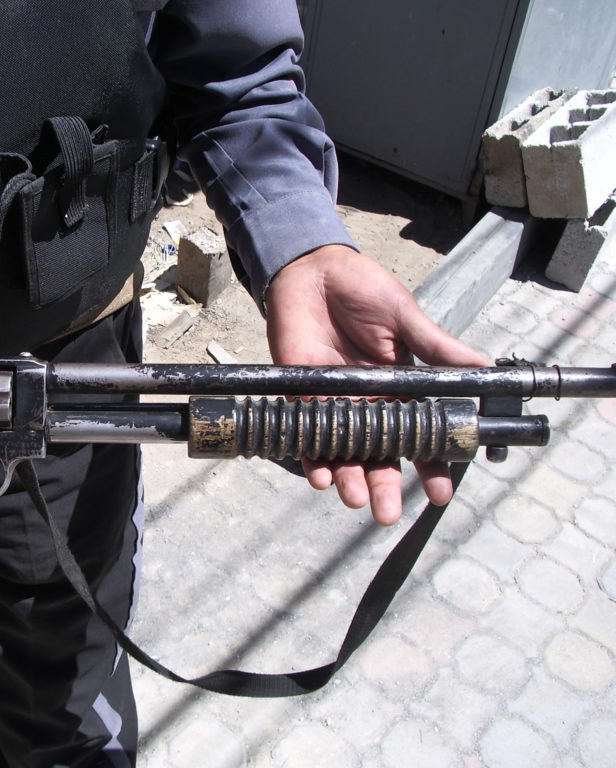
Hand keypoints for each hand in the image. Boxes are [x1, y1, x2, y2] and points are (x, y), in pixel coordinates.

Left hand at [265, 245, 489, 524]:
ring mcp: (335, 404)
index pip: (419, 435)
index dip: (431, 464)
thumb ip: (437, 347)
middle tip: (388, 513)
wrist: (312, 271)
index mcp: (400, 389)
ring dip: (349, 479)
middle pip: (378, 455)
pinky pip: (307, 435)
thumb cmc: (363, 290)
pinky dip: (313, 457)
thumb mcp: (406, 316)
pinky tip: (321, 476)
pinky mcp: (302, 397)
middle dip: (385, 487)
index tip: (441, 492)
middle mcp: (369, 404)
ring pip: (343, 453)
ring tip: (355, 499)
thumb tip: (484, 368)